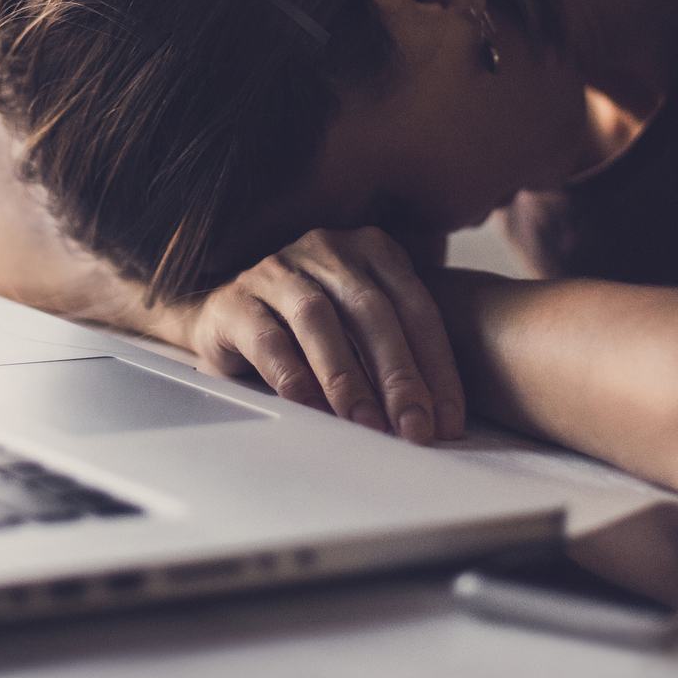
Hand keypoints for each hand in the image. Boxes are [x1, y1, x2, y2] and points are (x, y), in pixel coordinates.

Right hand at [177, 227, 465, 442]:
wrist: (229, 318)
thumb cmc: (311, 329)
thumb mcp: (362, 328)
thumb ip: (400, 353)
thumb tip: (442, 419)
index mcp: (371, 249)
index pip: (415, 306)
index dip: (436, 365)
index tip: (448, 420)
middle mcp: (326, 249)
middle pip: (371, 310)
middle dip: (398, 374)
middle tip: (414, 428)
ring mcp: (277, 270)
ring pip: (318, 318)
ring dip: (347, 376)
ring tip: (367, 424)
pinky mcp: (234, 301)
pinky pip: (266, 337)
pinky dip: (292, 375)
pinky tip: (311, 407)